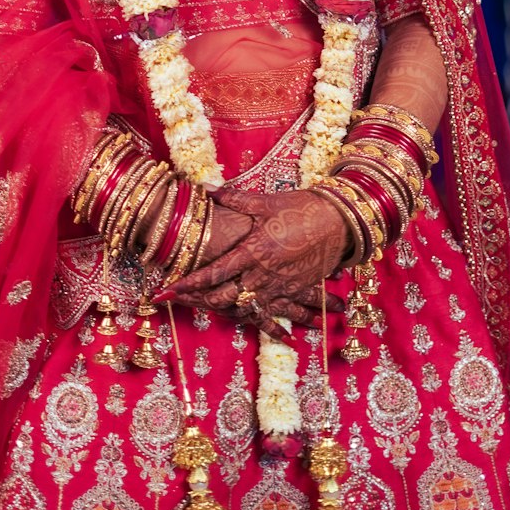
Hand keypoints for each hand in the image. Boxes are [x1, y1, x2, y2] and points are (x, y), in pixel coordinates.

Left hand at [162, 187, 347, 338]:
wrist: (338, 223)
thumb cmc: (300, 209)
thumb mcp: (266, 202)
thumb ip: (235, 199)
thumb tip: (208, 189)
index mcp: (253, 250)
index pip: (215, 272)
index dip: (191, 282)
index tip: (171, 288)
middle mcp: (262, 274)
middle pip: (224, 297)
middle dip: (199, 301)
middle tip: (180, 301)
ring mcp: (278, 286)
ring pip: (244, 308)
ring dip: (222, 310)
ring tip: (203, 309)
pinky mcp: (292, 291)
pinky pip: (270, 312)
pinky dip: (256, 319)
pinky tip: (243, 318)